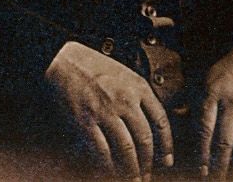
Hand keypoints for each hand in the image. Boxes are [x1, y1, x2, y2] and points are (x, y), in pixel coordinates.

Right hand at [44, 41, 172, 178]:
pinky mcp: (85, 121)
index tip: (167, 161)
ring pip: (126, 148)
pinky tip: (110, 173)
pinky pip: (101, 150)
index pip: (160, 120)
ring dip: (130, 169)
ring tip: (132, 180)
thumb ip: (140, 97)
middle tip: (146, 177)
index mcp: (139, 87)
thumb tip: (150, 124)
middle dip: (147, 163)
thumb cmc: (96, 68)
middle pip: (144, 139)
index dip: (166, 144)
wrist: (65, 61)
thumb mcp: (127, 75)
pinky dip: (107, 166)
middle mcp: (126, 100)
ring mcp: (105, 112)